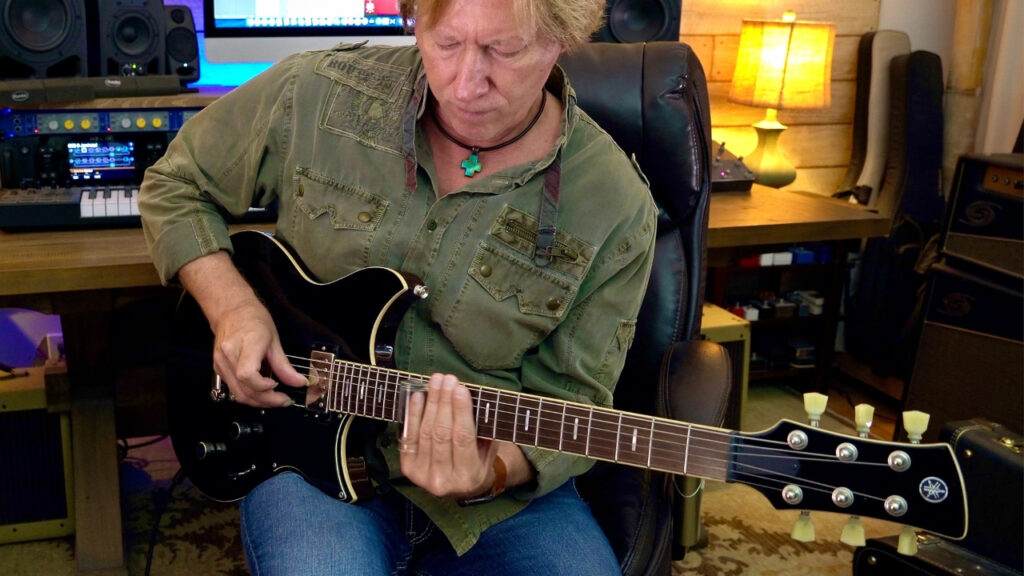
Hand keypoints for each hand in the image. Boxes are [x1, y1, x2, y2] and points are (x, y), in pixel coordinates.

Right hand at [211, 298, 306, 407]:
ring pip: (238, 394)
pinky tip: (261, 391)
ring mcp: (221, 363)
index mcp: (246, 344)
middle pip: (244, 389)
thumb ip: (285, 366)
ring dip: (258, 401)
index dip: (263, 386)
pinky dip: (249, 394)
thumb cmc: (254, 320)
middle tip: (284, 400)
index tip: (276, 385)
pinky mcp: (218, 368)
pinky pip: (234, 389)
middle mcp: (229, 355)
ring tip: (275, 399)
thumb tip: (300, 382)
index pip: (247, 374)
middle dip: (266, 400)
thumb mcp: (275, 340)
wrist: (231, 310)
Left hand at [399, 373, 496, 498]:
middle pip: (441, 433)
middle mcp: (444, 481)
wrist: (459, 486)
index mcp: (469, 477)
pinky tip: (418, 396)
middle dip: (444, 402)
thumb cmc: (477, 460)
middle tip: (448, 379)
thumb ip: (483, 429)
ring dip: (431, 403)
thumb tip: (470, 398)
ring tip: (436, 381)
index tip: (461, 389)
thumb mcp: (488, 449)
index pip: (463, 439)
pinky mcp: (408, 469)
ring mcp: (423, 476)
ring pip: (425, 433)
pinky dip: (413, 414)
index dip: (461, 412)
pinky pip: (410, 436)